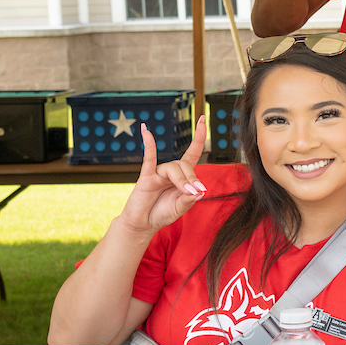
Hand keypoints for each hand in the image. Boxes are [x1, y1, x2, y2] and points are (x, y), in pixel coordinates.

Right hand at [113, 116, 208, 235]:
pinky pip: (149, 158)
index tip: (203, 119)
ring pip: (173, 168)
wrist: (142, 224)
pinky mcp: (145, 177)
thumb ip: (189, 200)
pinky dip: (149, 145)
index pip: (193, 152)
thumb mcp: (180, 208)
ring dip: (181, 180)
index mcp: (182, 177)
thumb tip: (200, 191)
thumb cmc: (161, 214)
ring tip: (184, 192)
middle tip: (194, 192)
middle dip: (191, 178)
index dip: (199, 137)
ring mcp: (158, 173)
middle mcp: (170, 172)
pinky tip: (146, 131)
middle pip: (185, 164)